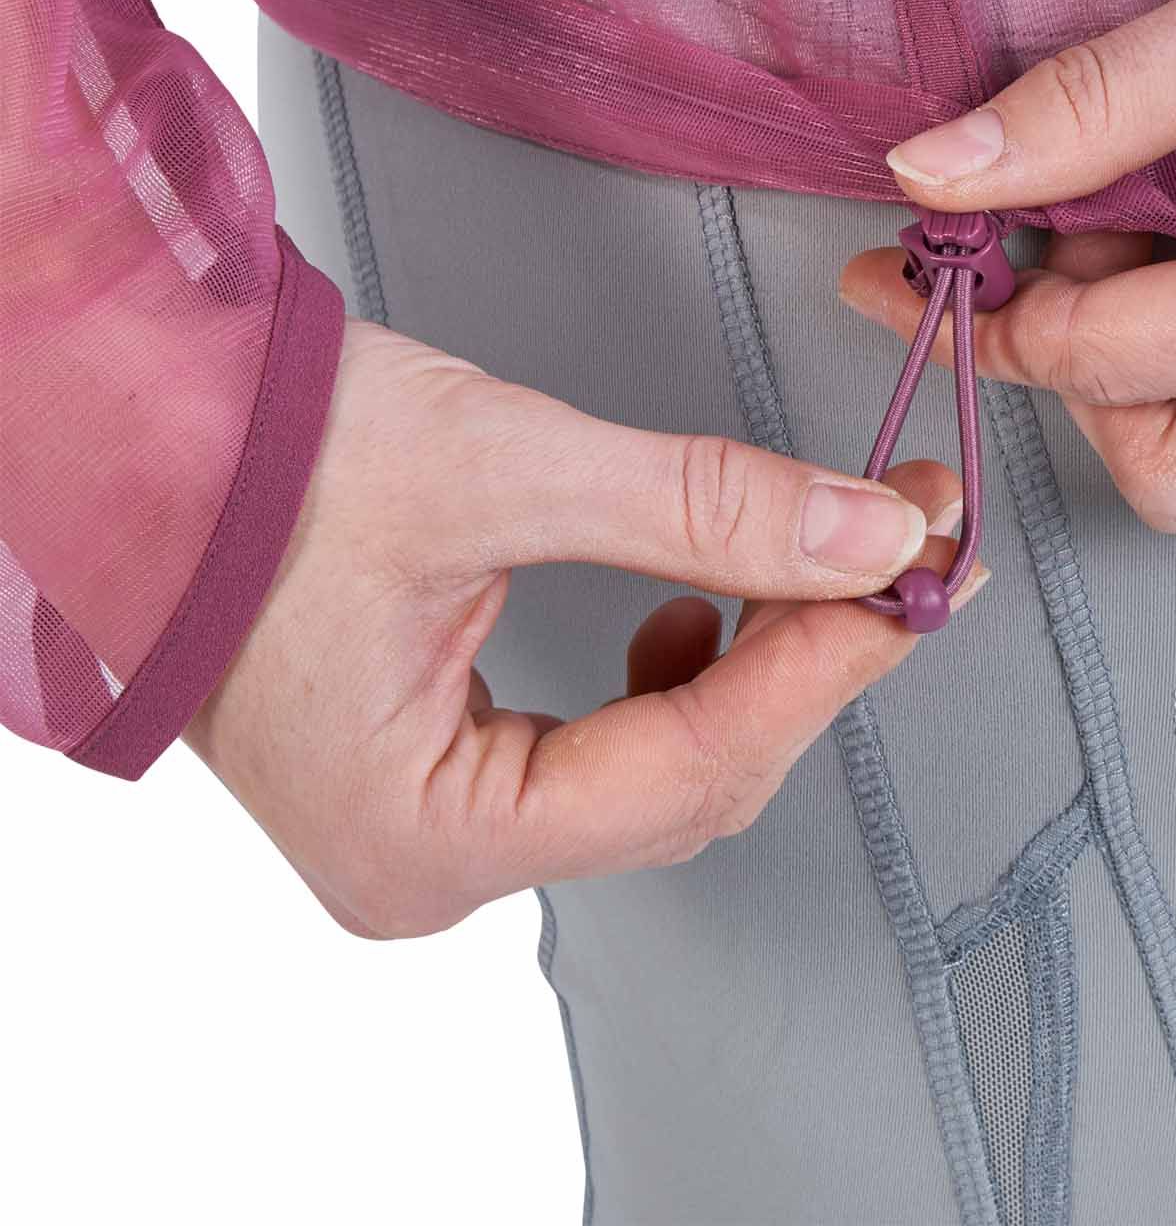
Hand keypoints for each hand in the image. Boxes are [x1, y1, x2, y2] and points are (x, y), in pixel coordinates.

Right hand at [187, 320, 978, 937]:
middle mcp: (432, 862)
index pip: (689, 765)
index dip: (825, 659)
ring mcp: (438, 823)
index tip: (917, 571)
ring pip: (664, 772)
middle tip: (894, 549)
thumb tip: (865, 534)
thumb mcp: (504, 468)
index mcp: (425, 836)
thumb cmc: (257, 464)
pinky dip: (681, 676)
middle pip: (692, 782)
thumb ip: (702, 507)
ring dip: (754, 664)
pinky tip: (698, 610)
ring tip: (816, 566)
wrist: (142, 430)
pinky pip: (611, 753)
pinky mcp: (448, 766)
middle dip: (805, 657)